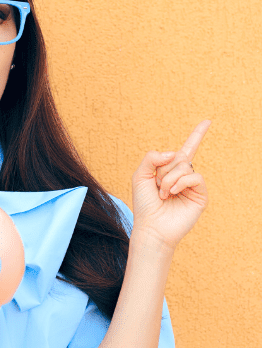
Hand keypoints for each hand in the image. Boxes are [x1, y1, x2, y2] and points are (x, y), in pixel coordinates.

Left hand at [131, 120, 210, 249]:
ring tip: (162, 194)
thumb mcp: (140, 176)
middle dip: (163, 170)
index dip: (196, 135)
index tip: (207, 121)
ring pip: (185, 166)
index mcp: (170, 170)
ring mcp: (192, 185)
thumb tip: (175, 153)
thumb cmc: (144, 204)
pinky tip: (172, 193)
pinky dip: (180, 182)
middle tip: (156, 186)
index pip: (185, 149)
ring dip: (168, 178)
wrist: (151, 227)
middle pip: (178, 157)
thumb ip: (152, 157)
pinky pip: (195, 176)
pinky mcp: (200, 195)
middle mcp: (183, 176)